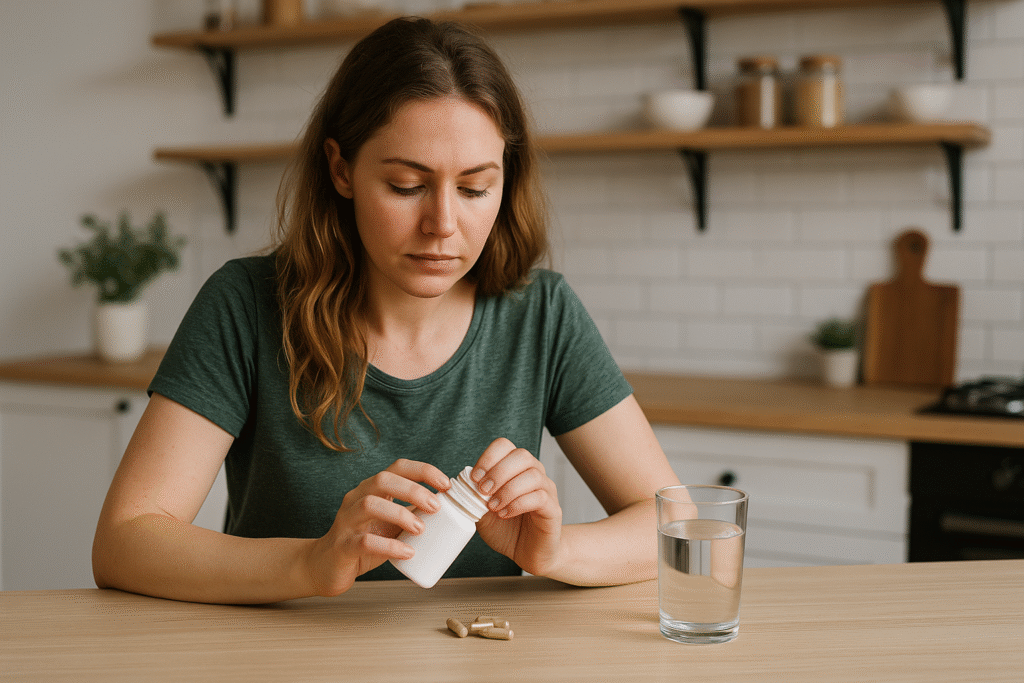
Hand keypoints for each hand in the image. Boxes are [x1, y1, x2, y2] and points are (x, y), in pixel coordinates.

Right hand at [302, 459, 449, 595]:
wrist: (326, 566)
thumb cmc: (365, 540)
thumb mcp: (392, 522)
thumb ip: (413, 512)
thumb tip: (450, 506)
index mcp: (372, 488)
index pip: (398, 467)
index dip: (423, 471)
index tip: (446, 484)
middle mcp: (356, 498)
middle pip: (383, 480)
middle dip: (413, 490)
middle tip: (436, 507)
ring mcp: (346, 521)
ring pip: (369, 504)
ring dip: (400, 514)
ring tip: (421, 529)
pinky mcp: (342, 546)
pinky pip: (363, 541)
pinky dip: (388, 545)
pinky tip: (407, 552)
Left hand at [471, 438, 564, 576]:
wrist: (527, 553)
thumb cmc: (506, 529)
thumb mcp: (481, 511)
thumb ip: (473, 496)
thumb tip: (460, 482)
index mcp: (516, 468)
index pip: (505, 446)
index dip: (488, 458)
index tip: (475, 478)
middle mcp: (534, 473)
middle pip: (521, 455)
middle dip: (498, 472)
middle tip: (483, 491)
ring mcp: (547, 490)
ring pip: (532, 475)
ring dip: (507, 490)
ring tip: (493, 507)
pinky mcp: (553, 509)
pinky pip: (539, 497)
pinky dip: (518, 504)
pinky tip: (505, 514)